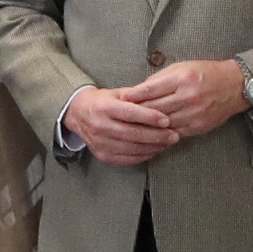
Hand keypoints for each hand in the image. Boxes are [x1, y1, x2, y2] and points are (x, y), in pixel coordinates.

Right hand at [62, 82, 180, 166]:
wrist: (78, 114)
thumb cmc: (102, 102)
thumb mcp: (117, 93)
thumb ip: (137, 97)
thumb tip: (160, 100)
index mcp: (104, 107)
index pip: (130, 113)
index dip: (150, 117)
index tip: (166, 120)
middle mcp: (100, 126)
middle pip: (133, 134)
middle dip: (157, 136)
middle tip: (174, 135)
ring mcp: (100, 143)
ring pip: (132, 148)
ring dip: (153, 147)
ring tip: (168, 143)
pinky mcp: (103, 156)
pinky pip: (128, 159)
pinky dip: (144, 155)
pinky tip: (155, 150)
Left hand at [115, 58, 250, 144]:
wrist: (234, 86)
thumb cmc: (205, 73)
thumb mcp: (182, 67)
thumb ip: (160, 79)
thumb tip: (139, 90)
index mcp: (181, 78)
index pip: (151, 89)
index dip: (134, 95)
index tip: (122, 99)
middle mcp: (187, 96)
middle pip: (155, 108)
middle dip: (137, 112)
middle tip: (122, 115)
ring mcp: (194, 113)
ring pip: (163, 123)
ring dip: (147, 126)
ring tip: (132, 126)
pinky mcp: (198, 126)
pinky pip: (174, 132)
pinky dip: (162, 133)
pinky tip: (151, 133)